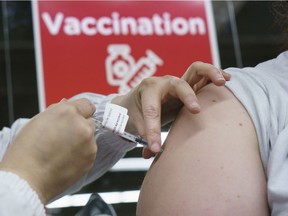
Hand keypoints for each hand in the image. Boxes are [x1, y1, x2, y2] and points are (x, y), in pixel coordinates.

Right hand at [0, 98, 95, 203]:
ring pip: (90, 137)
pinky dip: (82, 154)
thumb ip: (57, 110)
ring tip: (62, 151)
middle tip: (64, 137)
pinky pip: (90, 151)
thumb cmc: (27, 151)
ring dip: (81, 141)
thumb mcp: (37, 121)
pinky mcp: (91, 158)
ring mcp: (89, 143)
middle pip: (89, 121)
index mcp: (68, 112)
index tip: (76, 117)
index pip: (87, 104)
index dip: (80, 111)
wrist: (28, 178)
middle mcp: (82, 126)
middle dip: (79, 127)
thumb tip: (67, 104)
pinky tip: (66, 159)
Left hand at [112, 62, 229, 157]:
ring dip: (209, 73)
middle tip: (195, 110)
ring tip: (222, 81)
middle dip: (187, 96)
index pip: (152, 110)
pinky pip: (204, 75)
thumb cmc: (137, 110)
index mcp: (148, 90)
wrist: (138, 99)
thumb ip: (144, 135)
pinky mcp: (190, 84)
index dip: (153, 130)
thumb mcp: (136, 122)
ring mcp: (179, 81)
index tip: (155, 148)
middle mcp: (164, 82)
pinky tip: (227, 79)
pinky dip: (215, 74)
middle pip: (178, 84)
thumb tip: (149, 153)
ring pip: (196, 70)